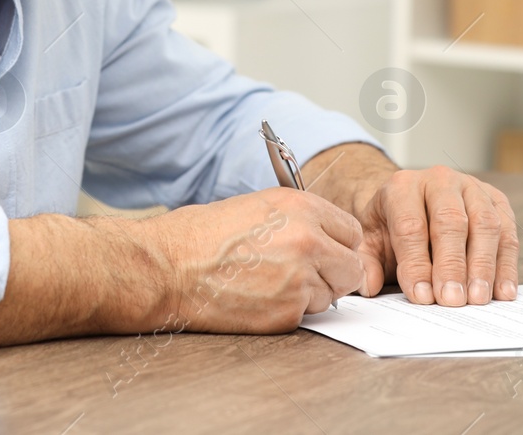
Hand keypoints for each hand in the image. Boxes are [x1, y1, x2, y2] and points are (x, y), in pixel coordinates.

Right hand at [142, 188, 365, 332]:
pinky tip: (258, 298)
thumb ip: (300, 221)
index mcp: (302, 208)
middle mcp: (309, 242)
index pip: (352, 232)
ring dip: (309, 294)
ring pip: (329, 295)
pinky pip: (304, 316)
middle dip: (333, 273)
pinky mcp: (287, 314)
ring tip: (269, 282)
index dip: (337, 244)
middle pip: (352, 268)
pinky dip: (286, 311)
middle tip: (304, 273)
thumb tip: (326, 240)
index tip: (325, 250)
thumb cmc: (203, 235)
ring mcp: (300, 280)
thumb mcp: (258, 206)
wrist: (170, 268)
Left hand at [354, 165, 517, 305]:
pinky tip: (503, 292)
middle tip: (452, 300)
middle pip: (451, 221)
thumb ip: (367, 262)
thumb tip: (369, 285)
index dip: (417, 263)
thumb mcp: (370, 239)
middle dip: (452, 265)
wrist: (413, 201)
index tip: (422, 296)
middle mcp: (440, 180)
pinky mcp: (497, 201)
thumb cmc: (392, 224)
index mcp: (403, 186)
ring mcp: (472, 188)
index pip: (411, 225)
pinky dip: (507, 265)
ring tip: (478, 299)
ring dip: (484, 266)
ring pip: (485, 224)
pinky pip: (508, 232)